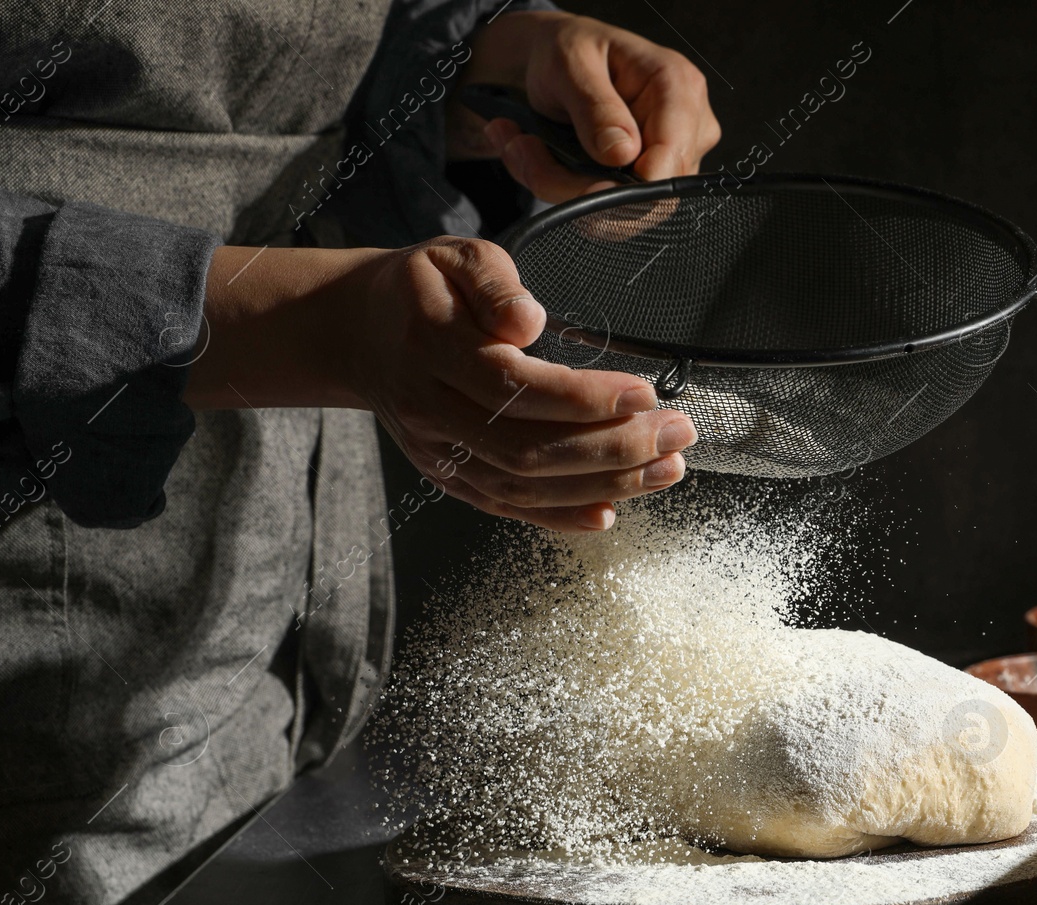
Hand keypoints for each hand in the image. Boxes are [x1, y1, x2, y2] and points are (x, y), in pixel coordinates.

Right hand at [189, 240, 695, 531]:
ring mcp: (438, 452)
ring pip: (524, 486)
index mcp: (433, 347)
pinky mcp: (448, 476)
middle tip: (679, 433)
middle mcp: (432, 410)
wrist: (357, 332)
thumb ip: (493, 280)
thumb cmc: (422, 288)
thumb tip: (529, 319)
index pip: (515, 386)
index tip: (646, 394)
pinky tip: (612, 510)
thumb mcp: (453, 255)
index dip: (585, 398)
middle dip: (613, 448)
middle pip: (527, 448)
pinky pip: (507, 508)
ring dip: (603, 484)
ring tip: (667, 468)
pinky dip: (561, 516)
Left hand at [448, 10, 720, 201]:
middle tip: (521, 150)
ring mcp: (671, 160)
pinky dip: (564, 195)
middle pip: (649, 194)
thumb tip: (623, 154)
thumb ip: (595, 107)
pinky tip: (538, 161)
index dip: (631, 183)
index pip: (673, 155)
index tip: (577, 182)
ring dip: (561, 190)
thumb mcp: (570, 63)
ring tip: (521, 147)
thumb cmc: (570, 51)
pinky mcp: (647, 183)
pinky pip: (610, 214)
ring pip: (625, 212)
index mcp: (678, 87)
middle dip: (576, 186)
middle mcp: (686, 128)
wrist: (559, 61)